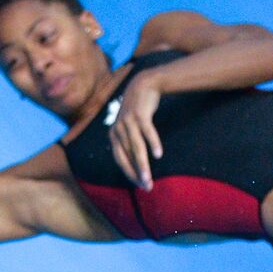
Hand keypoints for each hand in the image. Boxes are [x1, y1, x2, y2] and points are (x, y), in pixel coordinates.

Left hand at [109, 73, 163, 190]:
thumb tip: (137, 166)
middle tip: (147, 186)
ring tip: (148, 177)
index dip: (130, 174)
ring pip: (136, 147)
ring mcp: (128, 121)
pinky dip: (153, 143)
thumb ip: (130, 144)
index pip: (120, 160)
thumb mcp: (129, 127)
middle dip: (136, 173)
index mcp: (114, 136)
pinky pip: (147, 131)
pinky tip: (159, 155)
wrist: (142, 85)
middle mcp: (118, 129)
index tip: (141, 186)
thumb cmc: (137, 112)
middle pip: (127, 156)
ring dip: (142, 163)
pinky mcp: (139, 114)